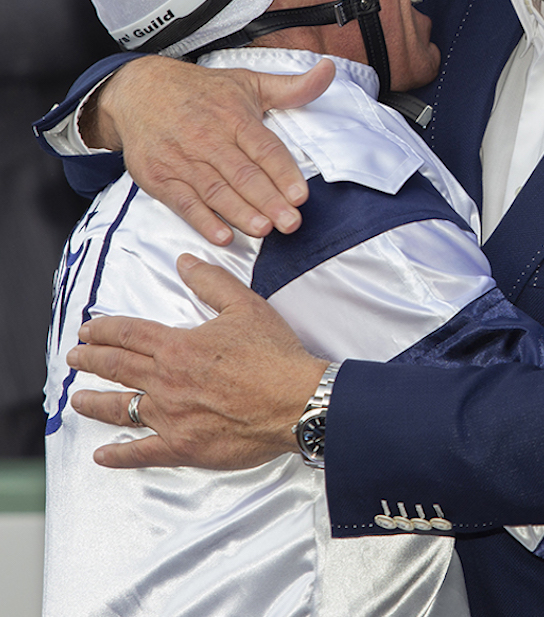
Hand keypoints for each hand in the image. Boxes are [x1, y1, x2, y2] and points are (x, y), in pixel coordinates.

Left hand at [67, 254, 326, 468]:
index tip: (88, 330)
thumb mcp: (246, 307)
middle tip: (74, 357)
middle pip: (116, 368)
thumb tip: (185, 261)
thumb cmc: (275, 355)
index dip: (104, 329)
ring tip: (78, 399)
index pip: (129, 334)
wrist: (296, 400)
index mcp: (178, 346)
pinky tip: (102, 455)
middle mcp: (166, 381)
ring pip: (120, 409)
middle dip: (90, 360)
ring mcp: (170, 416)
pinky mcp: (182, 446)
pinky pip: (141, 452)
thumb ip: (211, 282)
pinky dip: (118, 455)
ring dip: (94, 403)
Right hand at [89, 55, 334, 243]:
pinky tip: (222, 235)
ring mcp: (182, 159)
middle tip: (291, 223)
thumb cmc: (201, 91)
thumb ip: (292, 87)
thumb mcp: (248, 82)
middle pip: (243, 174)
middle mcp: (207, 137)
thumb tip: (328, 70)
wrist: (137, 90)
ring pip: (216, 191)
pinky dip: (202, 220)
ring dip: (241, 214)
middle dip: (269, 201)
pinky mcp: (160, 176)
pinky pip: (183, 202)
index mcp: (233, 116)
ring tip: (264, 229)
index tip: (301, 195)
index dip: (283, 173)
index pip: (264, 148)